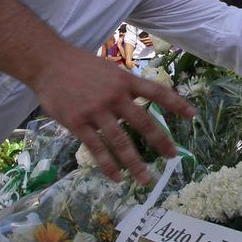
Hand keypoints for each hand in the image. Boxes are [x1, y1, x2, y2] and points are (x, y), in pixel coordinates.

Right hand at [31, 44, 193, 183]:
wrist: (49, 62)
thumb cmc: (80, 66)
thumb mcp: (109, 70)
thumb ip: (125, 87)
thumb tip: (143, 102)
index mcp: (125, 80)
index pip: (157, 92)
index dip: (176, 104)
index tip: (192, 115)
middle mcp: (115, 96)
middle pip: (143, 121)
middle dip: (160, 140)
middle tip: (172, 157)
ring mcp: (96, 110)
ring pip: (120, 141)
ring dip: (135, 162)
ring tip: (146, 179)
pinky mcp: (78, 122)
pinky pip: (96, 148)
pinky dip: (108, 165)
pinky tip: (117, 177)